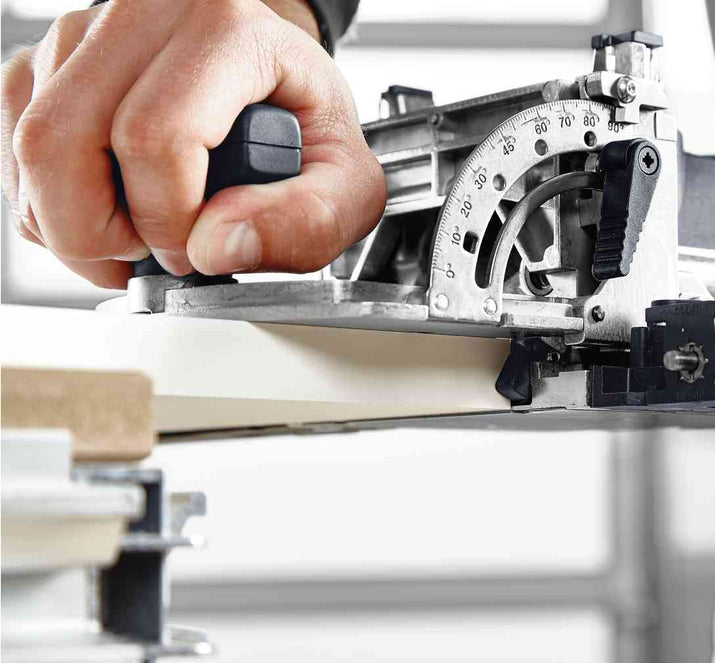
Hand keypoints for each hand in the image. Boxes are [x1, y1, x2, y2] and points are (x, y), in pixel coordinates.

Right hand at [1, 0, 385, 287]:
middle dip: (96, 233)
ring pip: (29, 148)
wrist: (273, 77)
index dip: (164, 221)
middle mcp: (144, 12)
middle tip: (151, 255)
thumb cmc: (306, 122)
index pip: (154, 137)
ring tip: (137, 231)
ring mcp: (85, 31)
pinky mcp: (49, 61)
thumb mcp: (349, 181)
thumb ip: (309, 221)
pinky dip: (48, 204)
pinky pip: (11, 145)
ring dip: (71, 223)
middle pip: (61, 143)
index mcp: (226, 29)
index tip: (193, 249)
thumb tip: (214, 248)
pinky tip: (106, 209)